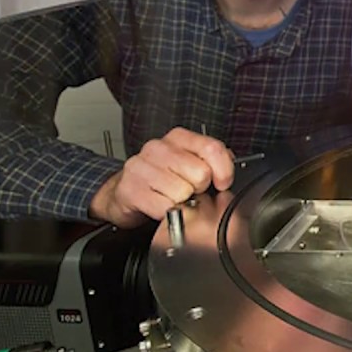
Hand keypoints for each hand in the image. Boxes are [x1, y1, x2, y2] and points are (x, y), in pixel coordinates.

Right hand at [89, 127, 234, 227]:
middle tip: (188, 190)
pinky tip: (159, 205)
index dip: (224, 171)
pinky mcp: (130, 189)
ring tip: (171, 197)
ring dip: (181, 202)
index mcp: (178, 138)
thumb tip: (227, 177)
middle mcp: (158, 148)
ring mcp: (141, 167)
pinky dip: (167, 213)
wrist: (125, 192)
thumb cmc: (162, 179)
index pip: (213, 149)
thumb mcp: (190, 164)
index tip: (222, 183)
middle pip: (200, 173)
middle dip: (199, 188)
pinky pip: (165, 208)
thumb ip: (213, 163)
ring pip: (183, 192)